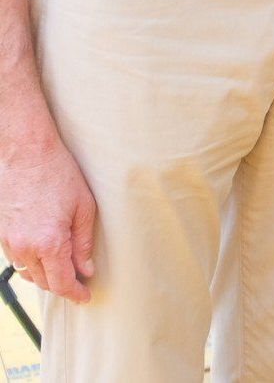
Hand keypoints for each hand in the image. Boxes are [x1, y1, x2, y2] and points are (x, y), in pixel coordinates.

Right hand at [0, 135, 97, 302]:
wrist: (27, 155)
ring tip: (64, 269)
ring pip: (29, 272)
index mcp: (49, 243)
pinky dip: (32, 262)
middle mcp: (25, 247)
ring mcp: (9, 242)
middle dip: (62, 285)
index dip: (75, 293)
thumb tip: (86, 269)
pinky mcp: (2, 234)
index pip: (61, 282)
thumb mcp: (84, 207)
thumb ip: (83, 242)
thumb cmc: (59, 175)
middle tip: (80, 282)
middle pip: (44, 281)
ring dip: (46, 275)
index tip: (85, 297)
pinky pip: (17, 258)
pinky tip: (45, 254)